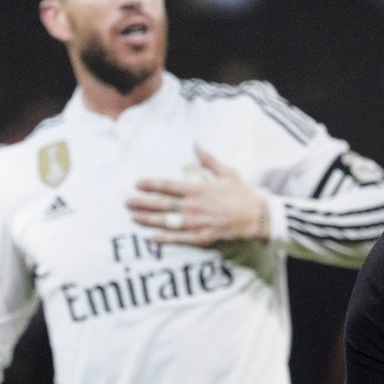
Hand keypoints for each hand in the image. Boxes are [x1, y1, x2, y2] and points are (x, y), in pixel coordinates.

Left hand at [126, 145, 268, 245]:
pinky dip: (165, 238)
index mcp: (199, 189)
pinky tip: (152, 238)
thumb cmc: (242, 194)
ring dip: (149, 219)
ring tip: (133, 217)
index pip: (169, 186)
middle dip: (143, 203)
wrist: (257, 216)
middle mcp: (195, 206)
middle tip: (127, 202)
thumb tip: (196, 145)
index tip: (137, 183)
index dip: (151, 184)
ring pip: (168, 221)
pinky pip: (180, 238)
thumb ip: (209, 160)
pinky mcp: (203, 237)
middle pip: (163, 204)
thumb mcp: (228, 172)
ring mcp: (198, 223)